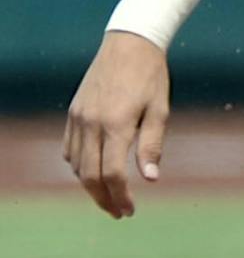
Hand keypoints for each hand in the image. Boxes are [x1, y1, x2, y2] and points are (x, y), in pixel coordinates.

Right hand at [62, 31, 173, 218]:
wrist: (129, 44)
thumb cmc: (151, 77)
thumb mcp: (160, 110)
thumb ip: (152, 145)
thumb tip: (151, 179)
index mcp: (116, 124)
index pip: (112, 173)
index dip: (120, 196)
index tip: (130, 211)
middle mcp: (91, 123)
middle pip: (89, 175)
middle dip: (103, 198)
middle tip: (120, 213)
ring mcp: (78, 118)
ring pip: (76, 164)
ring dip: (90, 186)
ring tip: (109, 198)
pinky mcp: (73, 113)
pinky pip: (70, 149)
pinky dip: (79, 166)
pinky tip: (94, 173)